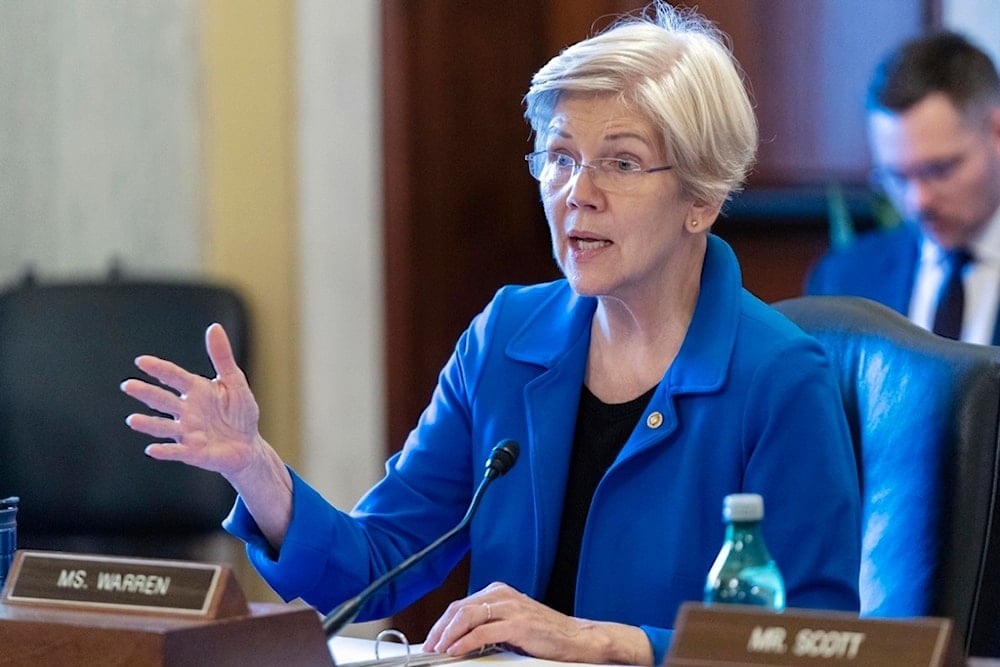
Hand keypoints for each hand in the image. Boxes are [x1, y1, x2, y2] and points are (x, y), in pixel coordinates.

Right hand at [121, 323, 259, 475]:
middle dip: (146, 393)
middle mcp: (186, 410)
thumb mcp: (234, 382)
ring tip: (132, 420)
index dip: (159, 369)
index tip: (141, 361)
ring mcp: (187, 432)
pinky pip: (177, 451)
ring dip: (149, 424)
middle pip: (163, 400)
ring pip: (164, 426)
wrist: (248, 444)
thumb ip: (222, 357)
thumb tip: (214, 327)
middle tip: (128, 385)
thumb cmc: (240, 411)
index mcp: (195, 390)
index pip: (174, 376)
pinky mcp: (192, 452)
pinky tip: (153, 449)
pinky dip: (166, 451)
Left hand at [423, 582, 652, 665]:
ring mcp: (511, 608)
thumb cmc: (544, 634)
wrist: (576, 638)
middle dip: (440, 629)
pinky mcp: (518, 624)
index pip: (461, 604)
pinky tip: (456, 651)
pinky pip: (484, 632)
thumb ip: (488, 623)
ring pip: (468, 617)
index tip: (431, 638)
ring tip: (437, 649)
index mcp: (498, 591)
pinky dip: (465, 642)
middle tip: (428, 646)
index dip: (442, 622)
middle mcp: (502, 595)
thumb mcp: (511, 622)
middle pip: (460, 608)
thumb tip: (458, 637)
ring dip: (448, 635)